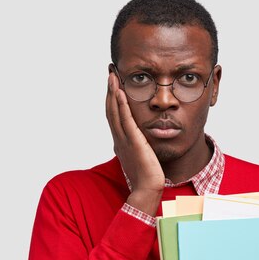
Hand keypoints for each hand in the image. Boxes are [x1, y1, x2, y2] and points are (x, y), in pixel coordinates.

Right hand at [106, 72, 163, 214]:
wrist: (148, 188)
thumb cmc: (147, 175)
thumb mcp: (141, 155)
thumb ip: (138, 145)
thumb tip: (141, 138)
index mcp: (120, 141)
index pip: (114, 115)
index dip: (112, 98)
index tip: (113, 82)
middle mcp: (119, 138)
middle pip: (111, 109)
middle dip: (110, 89)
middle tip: (110, 72)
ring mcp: (124, 140)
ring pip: (115, 112)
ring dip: (113, 92)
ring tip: (113, 76)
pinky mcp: (133, 142)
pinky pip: (126, 120)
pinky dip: (122, 105)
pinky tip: (121, 92)